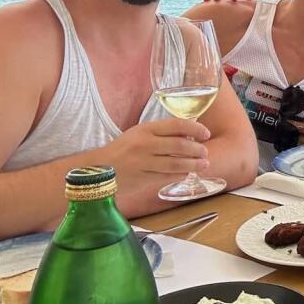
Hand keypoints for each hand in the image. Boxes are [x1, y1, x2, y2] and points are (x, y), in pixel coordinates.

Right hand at [92, 118, 211, 191]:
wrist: (96, 170)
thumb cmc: (122, 151)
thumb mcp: (139, 135)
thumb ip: (161, 134)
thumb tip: (189, 136)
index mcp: (145, 129)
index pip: (176, 125)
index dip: (195, 128)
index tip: (206, 133)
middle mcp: (145, 144)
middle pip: (180, 146)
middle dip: (198, 149)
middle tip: (205, 152)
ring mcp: (144, 162)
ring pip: (176, 164)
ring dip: (194, 164)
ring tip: (204, 164)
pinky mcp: (143, 178)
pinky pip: (168, 176)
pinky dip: (181, 175)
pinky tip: (188, 173)